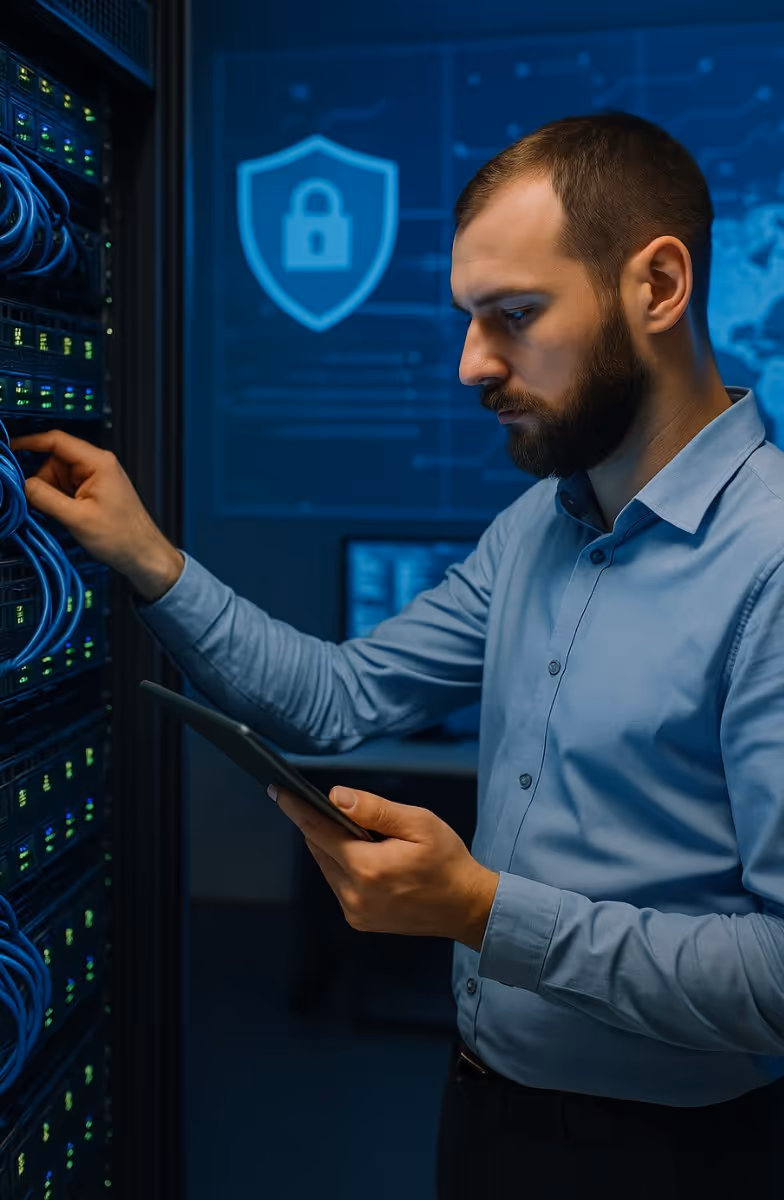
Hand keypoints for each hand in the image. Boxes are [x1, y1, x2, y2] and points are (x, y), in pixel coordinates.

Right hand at [9, 429, 183, 601]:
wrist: (143, 554)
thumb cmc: (122, 537)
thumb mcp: (77, 518)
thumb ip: (45, 498)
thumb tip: (21, 484)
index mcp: (98, 462)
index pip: (56, 441)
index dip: (29, 443)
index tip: (10, 449)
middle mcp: (97, 465)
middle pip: (53, 462)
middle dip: (43, 482)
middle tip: (43, 504)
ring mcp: (95, 478)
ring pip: (57, 477)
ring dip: (52, 494)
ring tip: (66, 515)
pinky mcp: (93, 491)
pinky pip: (65, 489)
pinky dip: (59, 500)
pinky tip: (68, 516)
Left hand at [271, 784, 499, 951]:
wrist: (465, 906)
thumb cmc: (447, 861)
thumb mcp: (418, 823)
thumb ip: (374, 809)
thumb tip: (335, 797)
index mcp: (367, 868)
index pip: (319, 831)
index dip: (297, 808)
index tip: (278, 791)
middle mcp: (354, 894)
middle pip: (319, 848)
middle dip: (319, 824)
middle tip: (325, 804)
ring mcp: (355, 911)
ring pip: (327, 867)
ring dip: (333, 846)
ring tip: (355, 831)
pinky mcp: (359, 919)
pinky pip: (339, 884)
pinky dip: (343, 865)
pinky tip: (363, 855)